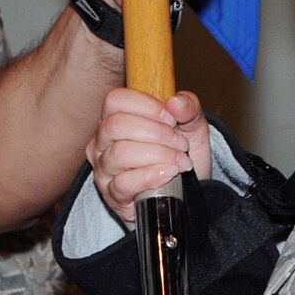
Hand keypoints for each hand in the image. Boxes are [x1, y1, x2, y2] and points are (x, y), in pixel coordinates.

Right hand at [92, 88, 210, 222]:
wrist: (189, 190)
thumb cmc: (180, 152)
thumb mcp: (192, 125)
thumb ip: (188, 107)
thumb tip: (175, 103)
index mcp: (116, 116)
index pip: (116, 100)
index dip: (146, 105)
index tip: (171, 118)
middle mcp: (103, 141)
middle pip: (117, 125)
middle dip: (157, 133)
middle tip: (181, 144)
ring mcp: (104, 168)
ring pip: (120, 153)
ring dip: (158, 155)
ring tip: (181, 161)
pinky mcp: (111, 194)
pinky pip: (123, 183)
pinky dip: (150, 177)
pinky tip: (168, 174)